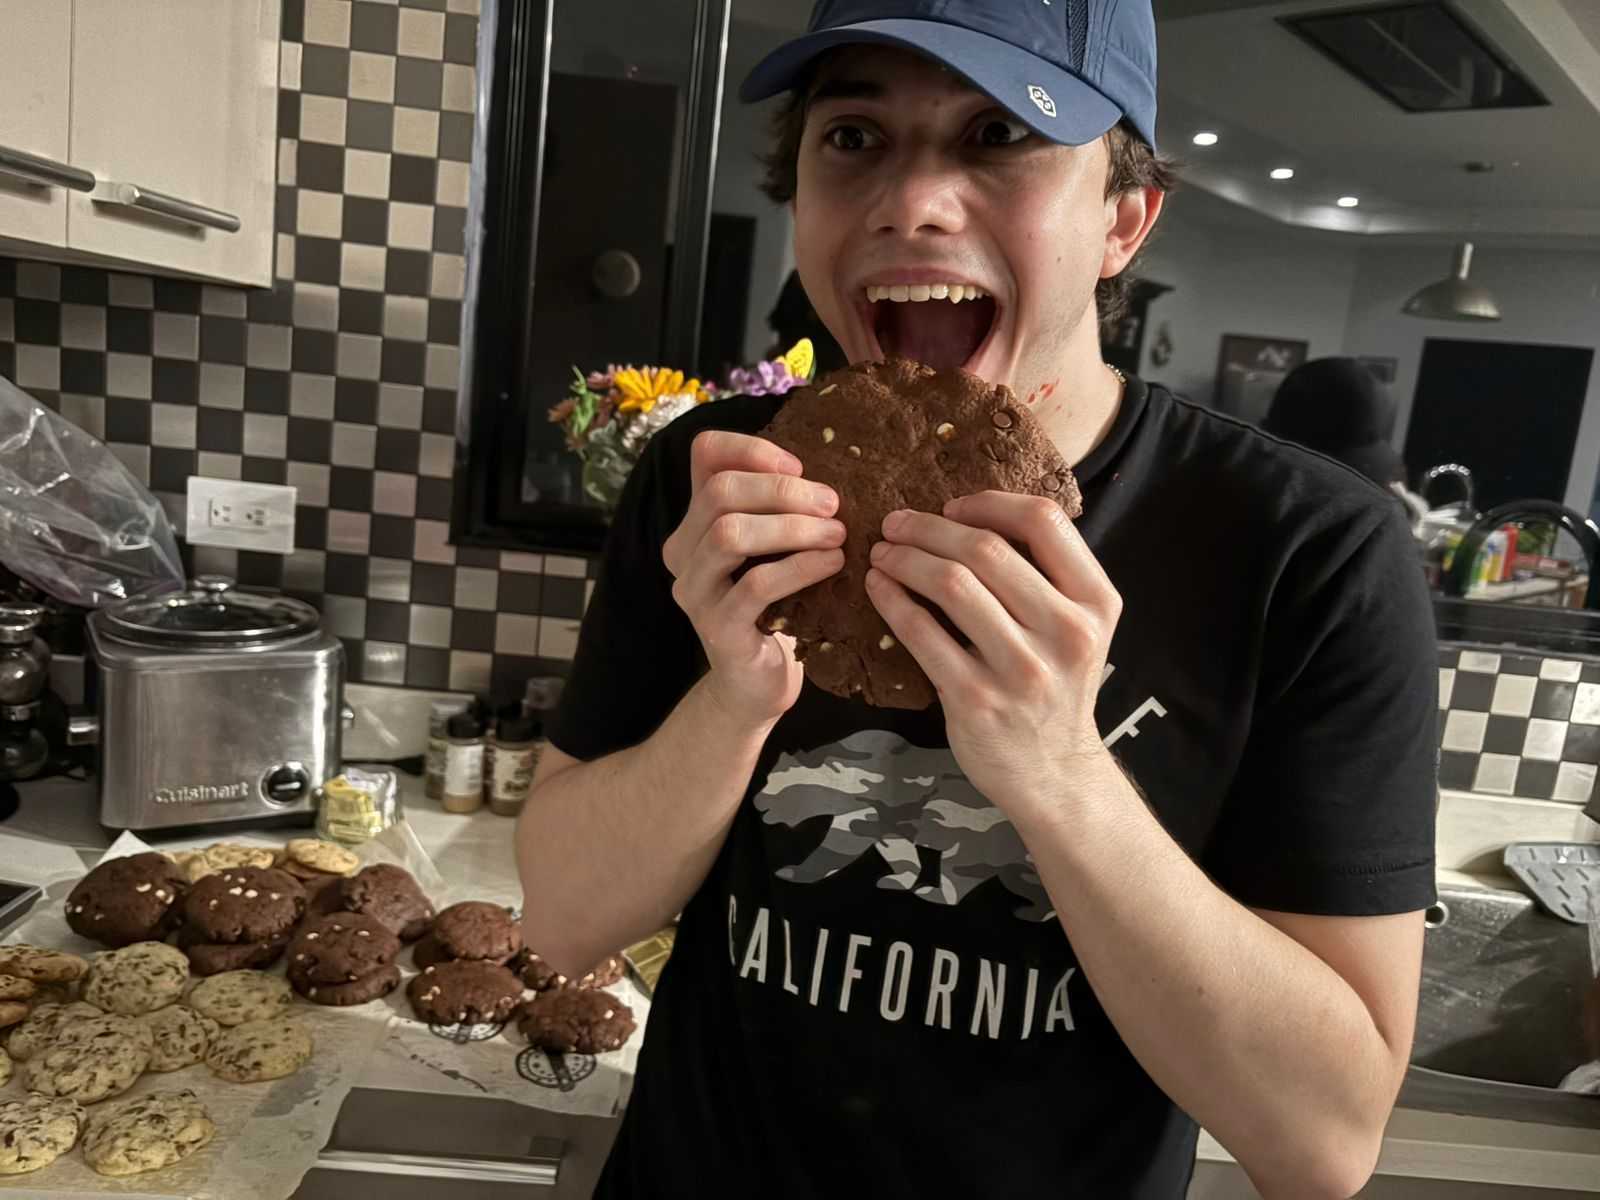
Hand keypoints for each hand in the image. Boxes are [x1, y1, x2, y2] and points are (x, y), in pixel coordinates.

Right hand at [662, 430, 844, 726]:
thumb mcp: (773, 548)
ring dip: (793, 527)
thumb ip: (778, 508)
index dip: (752, 448)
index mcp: (695, 520)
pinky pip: (756, 585)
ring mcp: (694, 591)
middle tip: (833, 505)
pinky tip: (832, 564)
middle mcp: (682, 551)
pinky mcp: (717, 628)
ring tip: (838, 535)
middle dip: (783, 491)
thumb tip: (824, 470)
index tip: (800, 467)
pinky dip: (801, 567)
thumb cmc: (775, 606)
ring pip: (730, 533)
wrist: (757, 682)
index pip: (704, 454)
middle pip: (720, 491)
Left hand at [863, 491, 1121, 810]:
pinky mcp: (976, 699)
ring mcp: (1022, 669)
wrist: (1054, 773)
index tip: (953, 507)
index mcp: (1096, 603)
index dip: (989, 503)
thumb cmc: (1056, 686)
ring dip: (904, 558)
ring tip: (882, 553)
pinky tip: (878, 587)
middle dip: (928, 527)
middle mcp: (1066, 633)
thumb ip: (1046, 575)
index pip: (1044, 522)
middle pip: (986, 549)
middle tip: (894, 524)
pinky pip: (922, 633)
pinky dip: (892, 600)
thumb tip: (972, 514)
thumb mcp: (1078, 627)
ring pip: (951, 584)